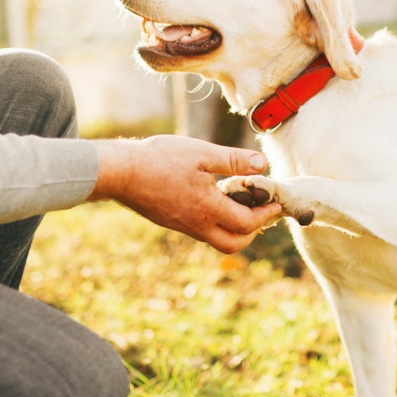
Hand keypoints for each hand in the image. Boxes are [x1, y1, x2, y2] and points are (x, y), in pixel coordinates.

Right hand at [89, 136, 281, 253]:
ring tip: (240, 202)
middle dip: (253, 230)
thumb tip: (263, 165)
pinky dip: (217, 222)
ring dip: (235, 227)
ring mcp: (184, 226)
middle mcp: (197, 225)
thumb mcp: (202, 153)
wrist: (121, 173)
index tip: (275, 201)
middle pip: (235, 243)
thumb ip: (234, 160)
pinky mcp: (173, 222)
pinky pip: (202, 231)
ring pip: (218, 239)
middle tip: (261, 210)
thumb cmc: (161, 159)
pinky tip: (216, 199)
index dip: (266, 213)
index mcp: (208, 209)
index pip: (248, 223)